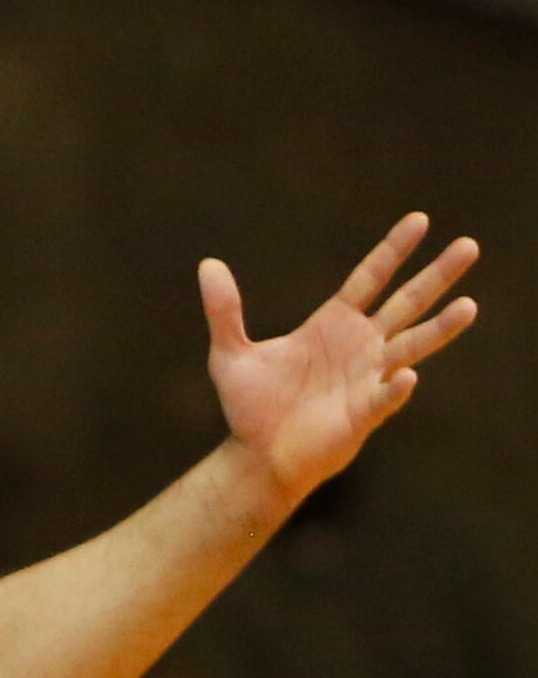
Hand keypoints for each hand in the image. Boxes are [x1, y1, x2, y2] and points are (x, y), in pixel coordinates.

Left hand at [203, 212, 478, 498]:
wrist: (257, 456)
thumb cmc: (251, 406)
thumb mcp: (230, 354)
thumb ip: (224, 311)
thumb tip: (208, 266)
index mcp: (334, 324)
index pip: (371, 278)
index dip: (393, 250)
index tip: (420, 220)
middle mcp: (360, 346)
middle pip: (406, 303)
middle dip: (436, 276)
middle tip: (470, 245)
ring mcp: (367, 378)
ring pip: (412, 347)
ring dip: (439, 329)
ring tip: (469, 306)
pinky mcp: (364, 414)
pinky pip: (385, 397)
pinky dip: (395, 388)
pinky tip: (407, 376)